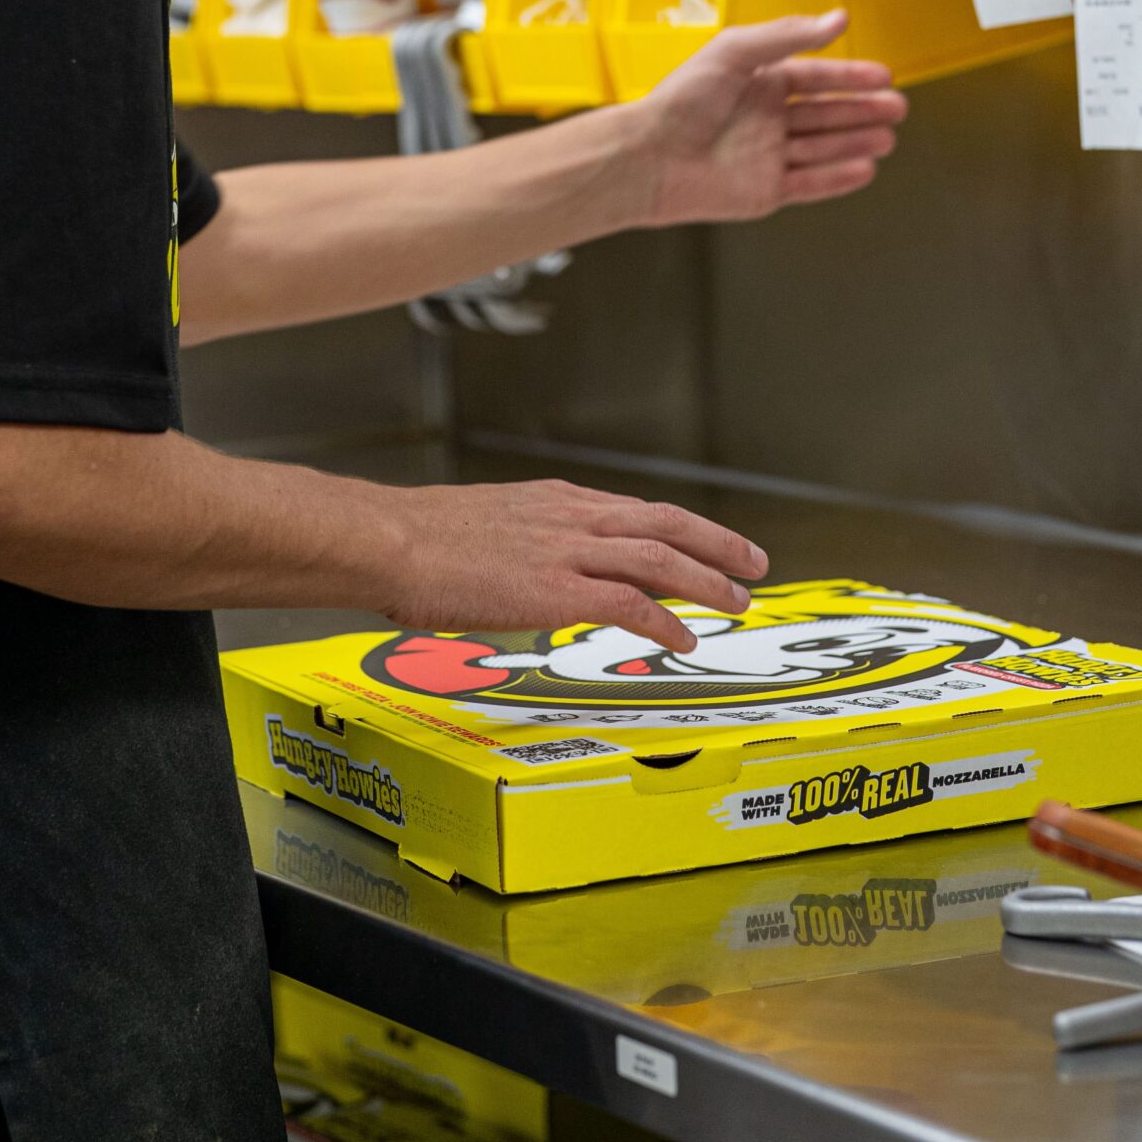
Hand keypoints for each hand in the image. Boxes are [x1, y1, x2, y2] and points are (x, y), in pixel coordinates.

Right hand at [372, 479, 769, 652]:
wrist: (388, 542)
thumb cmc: (416, 542)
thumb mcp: (482, 527)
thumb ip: (518, 545)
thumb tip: (524, 572)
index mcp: (554, 501)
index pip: (635, 511)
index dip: (681, 528)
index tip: (709, 542)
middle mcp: (570, 517)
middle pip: (664, 522)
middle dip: (717, 542)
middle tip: (754, 563)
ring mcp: (566, 550)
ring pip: (660, 557)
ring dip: (707, 580)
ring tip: (737, 603)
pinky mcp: (556, 588)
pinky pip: (628, 603)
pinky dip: (664, 620)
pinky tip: (684, 639)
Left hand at [621, 10, 906, 228]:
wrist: (648, 158)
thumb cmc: (679, 102)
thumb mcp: (734, 51)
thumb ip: (787, 35)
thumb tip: (837, 18)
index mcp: (758, 83)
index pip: (815, 76)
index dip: (850, 76)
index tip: (883, 76)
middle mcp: (765, 119)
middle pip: (826, 113)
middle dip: (862, 110)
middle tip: (896, 107)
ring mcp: (766, 157)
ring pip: (823, 148)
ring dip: (856, 142)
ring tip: (888, 137)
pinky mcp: (764, 192)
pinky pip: (809, 185)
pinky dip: (838, 178)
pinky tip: (864, 169)